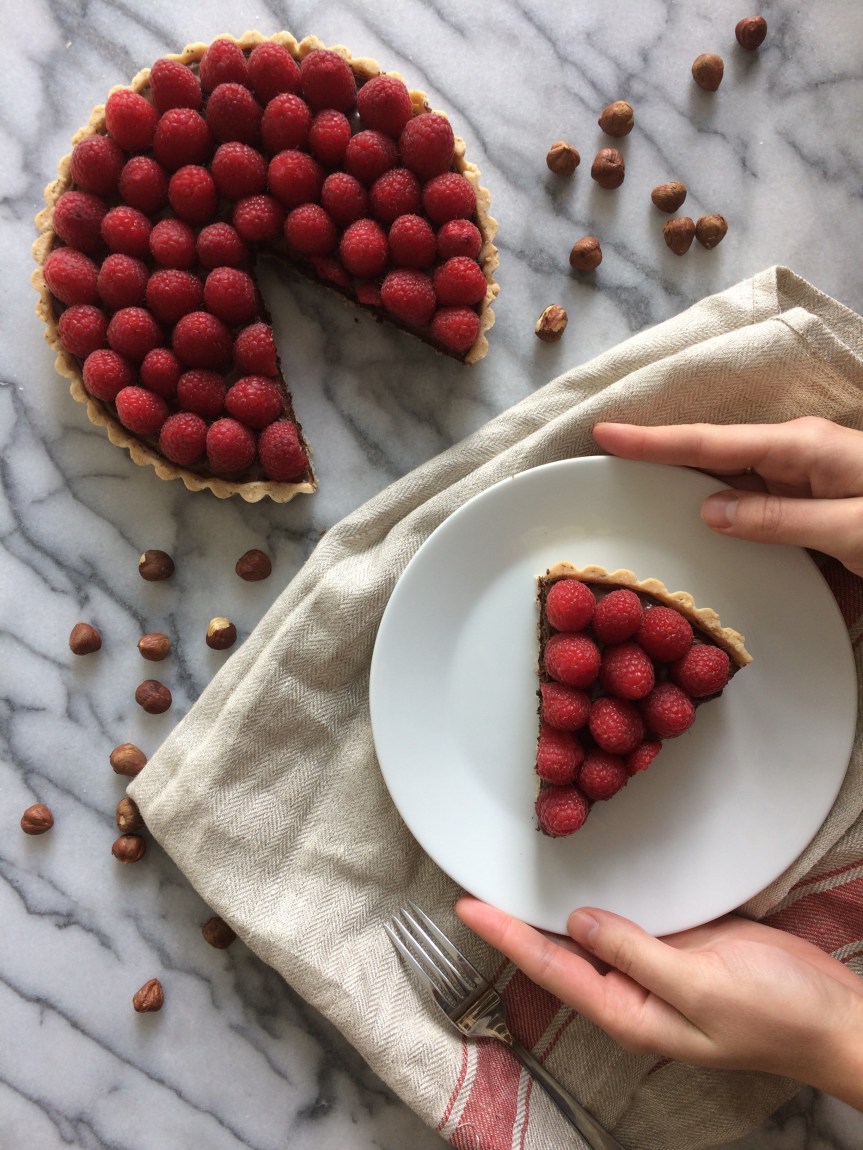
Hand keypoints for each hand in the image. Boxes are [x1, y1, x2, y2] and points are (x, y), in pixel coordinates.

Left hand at [455, 897, 862, 1108]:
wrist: (832, 1015)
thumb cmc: (776, 1015)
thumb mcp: (701, 987)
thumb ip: (635, 953)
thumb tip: (577, 923)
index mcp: (628, 1011)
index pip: (549, 967)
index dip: (505, 935)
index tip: (467, 905)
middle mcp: (630, 990)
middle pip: (557, 952)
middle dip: (514, 923)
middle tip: (474, 885)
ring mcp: (652, 966)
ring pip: (586, 934)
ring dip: (550, 909)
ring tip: (511, 880)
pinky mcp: (676, 943)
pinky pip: (623, 918)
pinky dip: (598, 897)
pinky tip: (582, 878)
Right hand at [591, 416, 862, 577]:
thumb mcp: (851, 528)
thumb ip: (779, 519)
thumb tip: (709, 508)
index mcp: (801, 448)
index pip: (709, 441)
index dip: (653, 440)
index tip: (604, 434)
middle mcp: (795, 455)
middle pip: (711, 454)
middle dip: (658, 457)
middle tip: (602, 469)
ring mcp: (803, 479)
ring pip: (728, 480)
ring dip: (686, 488)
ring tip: (634, 498)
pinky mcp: (810, 505)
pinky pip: (753, 505)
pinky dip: (722, 514)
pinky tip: (698, 529)